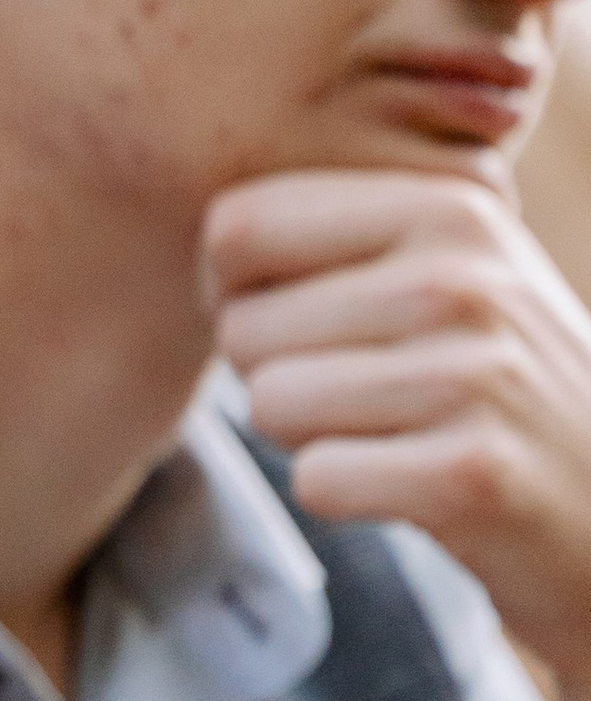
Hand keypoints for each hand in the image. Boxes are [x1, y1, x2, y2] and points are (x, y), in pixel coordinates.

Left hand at [207, 166, 590, 700]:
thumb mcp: (446, 270)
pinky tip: (417, 484)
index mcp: (443, 206)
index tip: (298, 325)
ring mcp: (473, 373)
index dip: (234, 292)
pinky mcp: (471, 473)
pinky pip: (317, 478)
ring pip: (271, 403)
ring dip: (314, 438)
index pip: (237, 226)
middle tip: (373, 396)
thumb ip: (336, 233)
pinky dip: (350, 495)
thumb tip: (205, 236)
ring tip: (400, 434)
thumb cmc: (495, 383)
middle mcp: (461, 275)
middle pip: (241, 328)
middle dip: (280, 376)